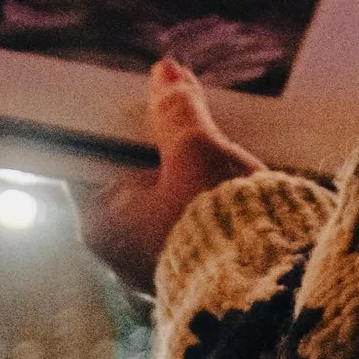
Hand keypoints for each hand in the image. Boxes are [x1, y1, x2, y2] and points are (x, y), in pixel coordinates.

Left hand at [86, 58, 264, 296]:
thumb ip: (177, 111)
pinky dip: (203, 199)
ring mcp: (154, 264)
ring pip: (163, 199)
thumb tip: (164, 70)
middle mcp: (118, 248)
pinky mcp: (192, 272)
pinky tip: (228, 178)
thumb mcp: (195, 152)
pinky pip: (189, 222)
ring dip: (185, 172)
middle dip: (158, 147)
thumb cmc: (216, 221)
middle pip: (130, 177)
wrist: (266, 288)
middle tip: (183, 112)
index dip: (116, 126)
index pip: (93, 159)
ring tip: (211, 142)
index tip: (138, 100)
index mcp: (98, 221)